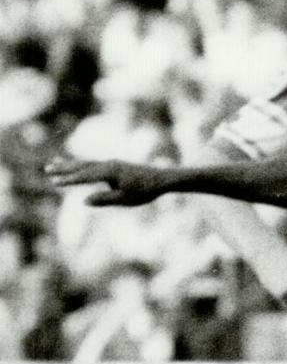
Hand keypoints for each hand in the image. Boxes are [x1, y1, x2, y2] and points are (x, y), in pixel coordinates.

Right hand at [45, 157, 168, 205]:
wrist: (161, 179)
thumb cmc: (145, 191)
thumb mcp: (126, 199)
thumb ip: (105, 199)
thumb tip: (84, 201)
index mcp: (110, 172)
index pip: (85, 176)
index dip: (69, 180)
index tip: (54, 182)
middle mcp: (108, 164)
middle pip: (82, 166)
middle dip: (64, 168)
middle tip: (47, 169)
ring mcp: (111, 163)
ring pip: (86, 163)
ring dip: (70, 164)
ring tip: (54, 163)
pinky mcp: (114, 165)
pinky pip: (93, 164)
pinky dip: (81, 164)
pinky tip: (75, 165)